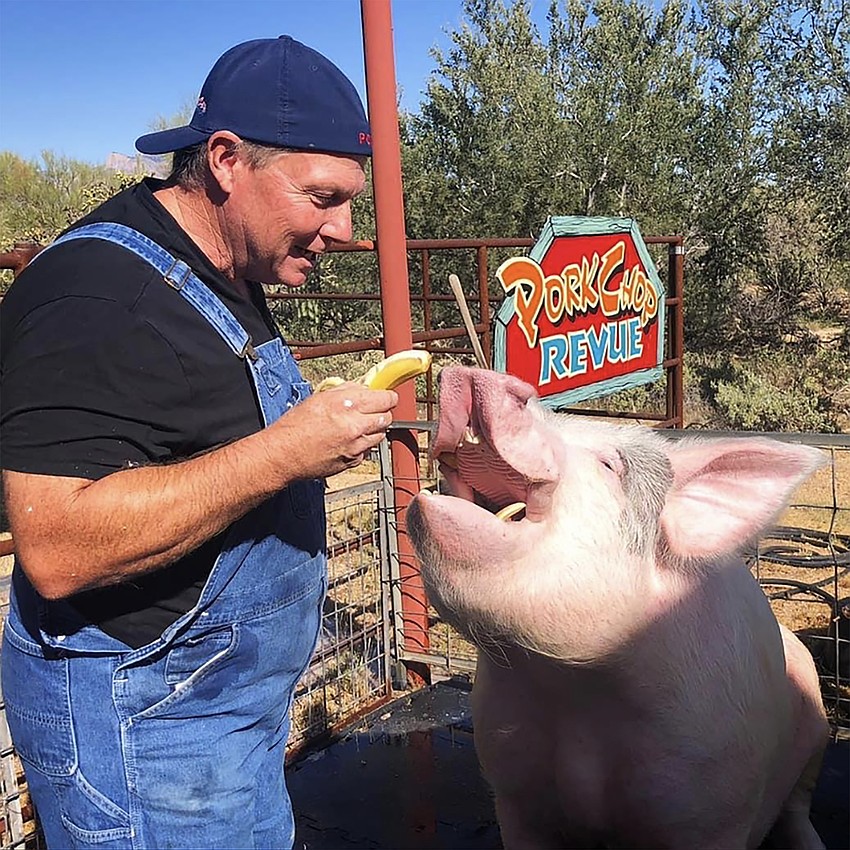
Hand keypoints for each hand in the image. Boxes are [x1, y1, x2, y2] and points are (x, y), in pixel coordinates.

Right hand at [268, 383, 398, 479]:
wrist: (283, 455)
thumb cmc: (294, 427)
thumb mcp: (319, 398)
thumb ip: (345, 392)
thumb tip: (362, 389)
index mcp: (347, 405)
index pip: (385, 398)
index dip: (387, 397)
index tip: (387, 397)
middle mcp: (355, 425)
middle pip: (387, 417)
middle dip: (381, 413)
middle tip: (372, 411)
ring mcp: (356, 446)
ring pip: (380, 435)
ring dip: (373, 430)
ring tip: (356, 427)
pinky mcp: (353, 461)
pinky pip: (367, 450)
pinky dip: (362, 445)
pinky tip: (346, 441)